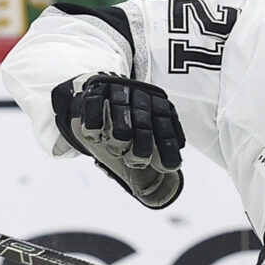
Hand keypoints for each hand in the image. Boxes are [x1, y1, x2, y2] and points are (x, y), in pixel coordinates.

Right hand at [54, 73, 183, 208]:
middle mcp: (140, 95)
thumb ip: (158, 146)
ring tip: (116, 150)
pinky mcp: (96, 90)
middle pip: (144, 124)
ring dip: (118, 141)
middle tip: (136, 162)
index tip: (168, 168)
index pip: (166, 127)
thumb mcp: (148, 126)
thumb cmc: (129, 115)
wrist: (102, 89)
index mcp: (158, 104)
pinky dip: (94, 127)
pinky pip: (94, 107)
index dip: (167, 149)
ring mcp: (117, 91)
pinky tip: (95, 138)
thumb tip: (171, 175)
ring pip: (120, 116)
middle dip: (141, 149)